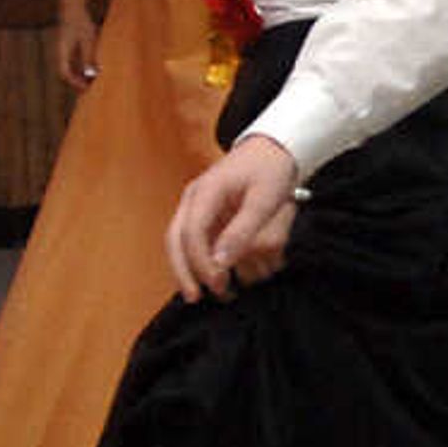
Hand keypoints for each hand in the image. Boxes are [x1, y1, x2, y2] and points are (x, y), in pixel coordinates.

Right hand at [55, 9, 100, 87]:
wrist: (74, 7)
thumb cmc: (81, 23)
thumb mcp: (88, 41)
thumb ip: (89, 57)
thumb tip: (91, 74)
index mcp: (63, 52)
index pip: (65, 74)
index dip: (75, 83)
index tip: (86, 88)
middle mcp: (60, 53)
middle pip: (66, 73)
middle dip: (77, 82)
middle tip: (90, 88)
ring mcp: (63, 50)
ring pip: (69, 67)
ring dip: (79, 75)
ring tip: (92, 80)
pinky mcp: (68, 46)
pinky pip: (72, 61)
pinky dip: (80, 67)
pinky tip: (92, 67)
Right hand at [168, 137, 299, 298]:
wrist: (273, 148)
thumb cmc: (270, 170)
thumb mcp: (264, 200)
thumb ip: (243, 231)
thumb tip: (220, 263)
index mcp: (205, 191)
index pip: (191, 232)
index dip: (200, 261)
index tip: (218, 281)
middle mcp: (194, 200)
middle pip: (174, 239)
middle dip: (183, 270)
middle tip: (196, 297)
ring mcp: (196, 207)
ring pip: (179, 243)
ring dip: (190, 269)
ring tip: (210, 293)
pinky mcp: (206, 215)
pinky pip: (195, 241)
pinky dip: (201, 261)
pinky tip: (214, 278)